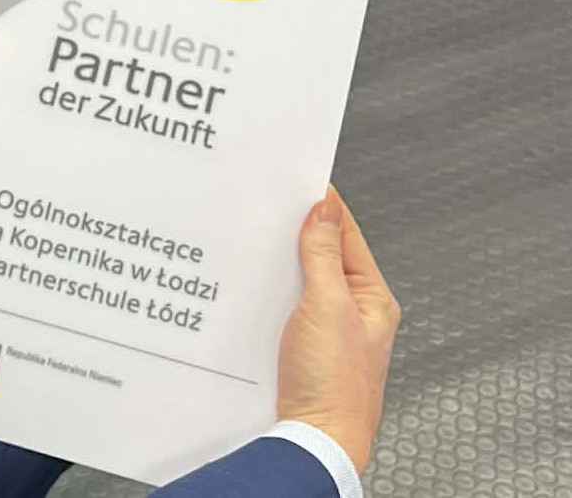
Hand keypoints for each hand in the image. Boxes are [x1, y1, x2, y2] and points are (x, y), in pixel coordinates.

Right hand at [277, 187, 400, 473]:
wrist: (311, 441)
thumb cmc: (333, 384)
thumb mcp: (328, 306)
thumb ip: (324, 254)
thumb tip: (325, 208)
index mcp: (371, 298)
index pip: (346, 235)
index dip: (323, 207)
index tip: (300, 180)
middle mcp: (350, 311)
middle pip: (321, 256)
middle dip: (295, 233)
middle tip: (267, 206)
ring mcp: (324, 329)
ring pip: (299, 280)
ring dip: (279, 263)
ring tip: (254, 239)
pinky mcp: (299, 346)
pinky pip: (284, 305)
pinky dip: (268, 291)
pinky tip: (250, 283)